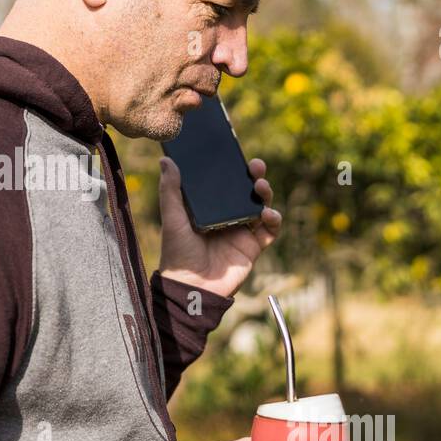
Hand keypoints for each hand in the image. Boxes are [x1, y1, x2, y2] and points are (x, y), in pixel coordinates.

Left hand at [157, 156, 280, 297]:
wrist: (191, 287)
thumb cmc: (177, 254)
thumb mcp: (172, 219)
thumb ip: (170, 191)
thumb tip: (166, 161)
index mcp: (210, 208)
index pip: (225, 183)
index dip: (234, 169)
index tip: (237, 154)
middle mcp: (228, 217)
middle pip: (247, 192)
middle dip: (255, 176)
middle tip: (255, 166)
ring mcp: (242, 231)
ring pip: (261, 206)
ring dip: (265, 194)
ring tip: (260, 187)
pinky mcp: (253, 247)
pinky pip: (270, 230)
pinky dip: (274, 219)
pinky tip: (267, 214)